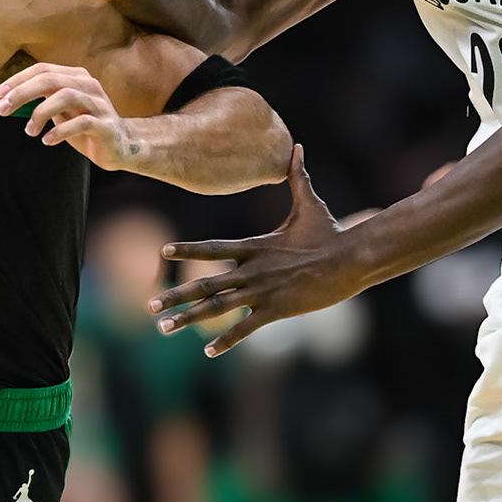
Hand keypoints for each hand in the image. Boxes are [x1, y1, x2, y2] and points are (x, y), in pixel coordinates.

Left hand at [0, 63, 147, 172]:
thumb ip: (43, 99)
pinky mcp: (106, 125)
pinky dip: (60, 131)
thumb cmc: (86, 127)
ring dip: (40, 113)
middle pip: (51, 79)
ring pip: (66, 96)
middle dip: (22, 93)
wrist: (121, 147)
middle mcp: (88, 85)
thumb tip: (9, 97)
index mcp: (76, 77)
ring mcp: (99, 104)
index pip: (43, 69)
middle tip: (2, 109)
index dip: (18, 80)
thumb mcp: (61, 110)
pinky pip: (82, 123)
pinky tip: (47, 140)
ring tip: (29, 131)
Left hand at [148, 147, 361, 355]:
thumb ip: (298, 178)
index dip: (187, 249)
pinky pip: (246, 329)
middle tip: (149, 305)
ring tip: (163, 328)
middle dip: (175, 295)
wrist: (351, 260)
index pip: (213, 248)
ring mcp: (262, 292)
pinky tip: (208, 353)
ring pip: (218, 308)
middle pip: (205, 283)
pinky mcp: (277, 311)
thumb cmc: (331, 232)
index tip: (163, 251)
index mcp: (255, 246)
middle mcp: (252, 270)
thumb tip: (296, 147)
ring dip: (188, 318)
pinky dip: (226, 342)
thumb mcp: (310, 204)